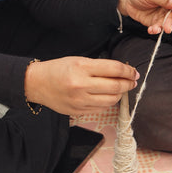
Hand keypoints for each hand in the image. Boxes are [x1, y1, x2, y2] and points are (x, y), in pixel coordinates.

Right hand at [24, 57, 139, 115]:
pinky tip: (107, 96)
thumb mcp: (78, 60)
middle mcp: (81, 85)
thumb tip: (123, 72)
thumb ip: (100, 67)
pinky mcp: (78, 111)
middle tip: (132, 81)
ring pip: (112, 100)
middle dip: (129, 83)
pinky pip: (102, 109)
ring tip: (120, 89)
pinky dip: (108, 102)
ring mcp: (80, 100)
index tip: (134, 72)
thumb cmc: (59, 69)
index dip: (128, 71)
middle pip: (116, 86)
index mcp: (82, 67)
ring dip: (120, 94)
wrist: (37, 83)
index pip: (114, 69)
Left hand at [118, 0, 171, 34]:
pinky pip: (159, 27)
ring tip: (156, 29)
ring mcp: (163, 12)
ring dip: (163, 27)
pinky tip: (151, 30)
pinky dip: (156, 29)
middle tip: (168, 29)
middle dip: (171, 22)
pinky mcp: (156, 20)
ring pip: (167, 22)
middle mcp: (170, 3)